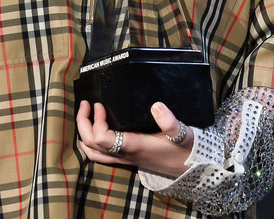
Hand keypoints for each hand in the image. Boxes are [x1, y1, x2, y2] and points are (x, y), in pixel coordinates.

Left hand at [76, 100, 193, 179]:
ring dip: (84, 134)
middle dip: (83, 124)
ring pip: (93, 153)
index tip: (99, 105)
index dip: (96, 122)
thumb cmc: (185, 150)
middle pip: (91, 146)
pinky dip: (92, 143)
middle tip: (86, 104)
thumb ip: (170, 121)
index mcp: (134, 146)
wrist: (190, 169)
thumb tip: (156, 105)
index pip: (102, 139)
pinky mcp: (126, 159)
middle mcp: (125, 155)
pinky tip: (95, 130)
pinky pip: (101, 156)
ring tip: (85, 116)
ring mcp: (124, 159)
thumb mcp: (182, 134)